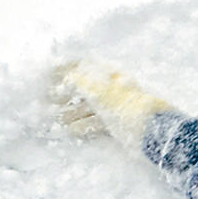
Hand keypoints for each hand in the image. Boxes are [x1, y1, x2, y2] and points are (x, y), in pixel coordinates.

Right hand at [51, 62, 172, 144]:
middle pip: (84, 89)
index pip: (83, 67)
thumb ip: (80, 82)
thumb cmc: (126, 106)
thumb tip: (66, 77)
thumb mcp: (99, 91)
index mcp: (109, 75)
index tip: (47, 75)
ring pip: (88, 108)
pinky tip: (69, 131)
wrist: (152, 131)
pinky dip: (82, 126)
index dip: (64, 70)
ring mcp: (114, 108)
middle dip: (64, 95)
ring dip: (70, 113)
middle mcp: (111, 89)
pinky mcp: (117, 126)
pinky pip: (96, 124)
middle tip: (45, 101)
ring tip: (52, 119)